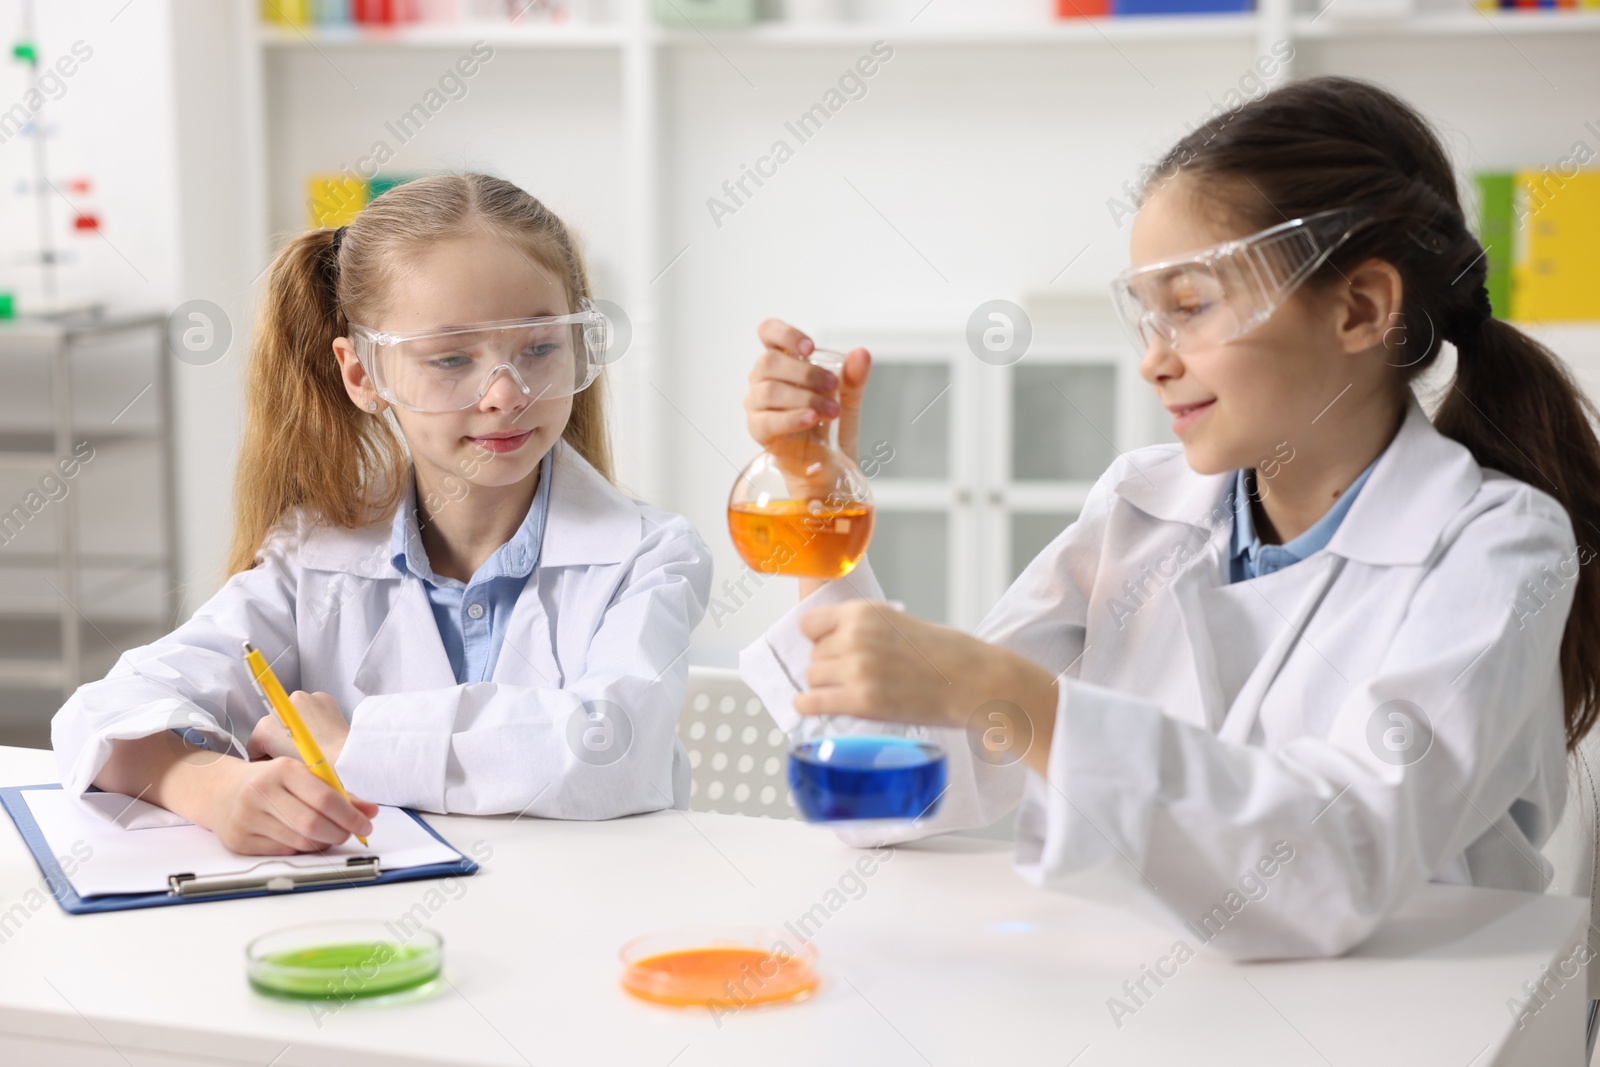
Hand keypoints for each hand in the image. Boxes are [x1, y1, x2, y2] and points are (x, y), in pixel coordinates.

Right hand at [206, 756, 377, 855]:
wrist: (221, 791)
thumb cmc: (272, 782)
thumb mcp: (303, 776)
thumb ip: (338, 793)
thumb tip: (370, 811)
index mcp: (282, 770)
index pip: (324, 798)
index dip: (350, 815)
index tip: (366, 823)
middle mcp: (261, 792)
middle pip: (312, 824)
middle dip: (340, 833)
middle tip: (350, 833)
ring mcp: (247, 818)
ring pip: (300, 842)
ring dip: (323, 843)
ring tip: (329, 835)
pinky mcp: (239, 841)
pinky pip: (284, 852)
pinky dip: (302, 849)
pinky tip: (304, 839)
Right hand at [247, 690, 349, 765]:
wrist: (344, 756)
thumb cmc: (314, 768)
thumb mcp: (281, 770)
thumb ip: (268, 761)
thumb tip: (272, 758)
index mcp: (264, 727)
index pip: (256, 744)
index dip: (266, 758)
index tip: (279, 765)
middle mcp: (279, 707)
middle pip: (275, 728)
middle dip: (282, 740)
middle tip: (298, 755)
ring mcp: (301, 698)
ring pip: (293, 716)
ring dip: (299, 726)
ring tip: (312, 744)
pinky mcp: (321, 696)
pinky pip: (311, 708)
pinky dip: (314, 717)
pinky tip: (322, 733)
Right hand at [745, 319, 871, 466]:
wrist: (830, 463)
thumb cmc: (832, 425)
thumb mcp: (849, 398)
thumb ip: (854, 376)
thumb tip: (861, 353)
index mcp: (782, 361)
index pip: (769, 332)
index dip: (785, 334)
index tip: (810, 347)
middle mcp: (763, 378)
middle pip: (770, 361)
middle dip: (806, 372)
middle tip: (833, 386)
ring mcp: (757, 403)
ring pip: (769, 390)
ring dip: (805, 397)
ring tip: (830, 410)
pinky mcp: (757, 429)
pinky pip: (768, 420)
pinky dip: (792, 418)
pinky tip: (810, 418)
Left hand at [794, 600, 1060, 775]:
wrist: (974, 681)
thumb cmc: (945, 653)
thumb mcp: (898, 622)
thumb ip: (863, 629)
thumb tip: (832, 644)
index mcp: (864, 612)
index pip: (810, 624)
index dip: (818, 637)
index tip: (828, 647)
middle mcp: (856, 637)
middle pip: (813, 655)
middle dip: (829, 665)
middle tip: (853, 674)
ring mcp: (857, 670)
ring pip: (814, 678)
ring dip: (826, 686)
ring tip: (849, 690)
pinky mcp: (863, 701)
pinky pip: (813, 703)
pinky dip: (809, 706)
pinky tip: (813, 707)